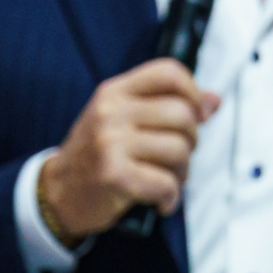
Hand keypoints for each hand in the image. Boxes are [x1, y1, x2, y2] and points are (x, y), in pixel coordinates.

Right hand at [39, 59, 218, 241]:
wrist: (58, 192)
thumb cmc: (99, 153)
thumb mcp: (125, 118)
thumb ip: (167, 104)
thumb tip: (214, 101)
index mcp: (115, 91)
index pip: (169, 72)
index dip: (194, 92)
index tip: (198, 114)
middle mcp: (111, 112)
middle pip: (182, 114)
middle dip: (191, 140)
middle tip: (177, 156)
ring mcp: (110, 142)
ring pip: (179, 149)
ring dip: (182, 171)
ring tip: (168, 178)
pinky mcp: (113, 175)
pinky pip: (166, 183)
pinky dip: (171, 196)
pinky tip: (161, 200)